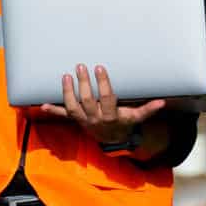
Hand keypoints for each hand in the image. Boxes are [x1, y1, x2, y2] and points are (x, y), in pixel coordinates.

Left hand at [33, 65, 164, 145]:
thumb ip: (147, 109)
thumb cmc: (124, 122)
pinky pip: (62, 116)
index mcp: (110, 116)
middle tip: (81, 66)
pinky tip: (42, 104)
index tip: (99, 68)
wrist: (111, 139)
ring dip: (67, 93)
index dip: (103, 84)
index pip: (106, 98)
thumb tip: (162, 102)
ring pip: (72, 108)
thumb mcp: (135, 117)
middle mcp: (95, 119)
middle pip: (87, 101)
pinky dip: (52, 110)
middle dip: (83, 84)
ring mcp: (83, 120)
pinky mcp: (75, 120)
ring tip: (65, 76)